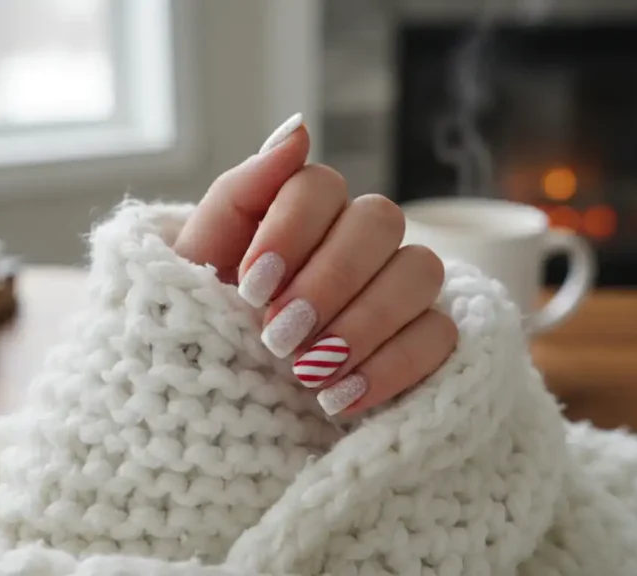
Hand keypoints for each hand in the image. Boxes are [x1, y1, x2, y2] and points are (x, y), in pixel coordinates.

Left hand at [174, 114, 456, 416]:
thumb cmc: (205, 321)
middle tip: (278, 336)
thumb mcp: (197, 262)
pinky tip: (339, 398)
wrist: (216, 399)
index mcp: (303, 215)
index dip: (290, 230)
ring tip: (307, 373)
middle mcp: (358, 242)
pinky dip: (391, 367)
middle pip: (379, 220)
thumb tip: (298, 128)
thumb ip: (241, 192)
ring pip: (418, 272)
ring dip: (362, 323)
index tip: (252, 284)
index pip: (321, 185)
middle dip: (328, 280)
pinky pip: (439, 336)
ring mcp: (398, 289)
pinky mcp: (425, 341)